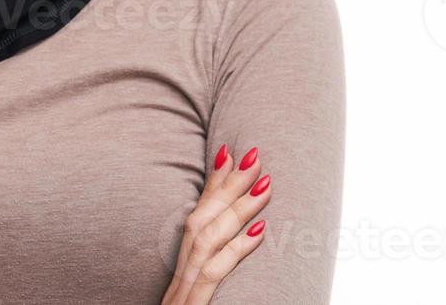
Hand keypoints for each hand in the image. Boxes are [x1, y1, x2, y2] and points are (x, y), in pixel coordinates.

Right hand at [159, 143, 271, 304]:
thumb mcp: (194, 300)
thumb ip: (206, 277)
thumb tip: (227, 249)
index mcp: (180, 273)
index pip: (196, 220)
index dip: (212, 186)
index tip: (229, 154)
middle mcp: (180, 277)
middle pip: (201, 221)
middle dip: (228, 186)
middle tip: (254, 156)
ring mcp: (185, 292)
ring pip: (208, 239)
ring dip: (238, 208)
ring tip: (265, 184)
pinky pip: (213, 273)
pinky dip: (236, 250)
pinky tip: (260, 231)